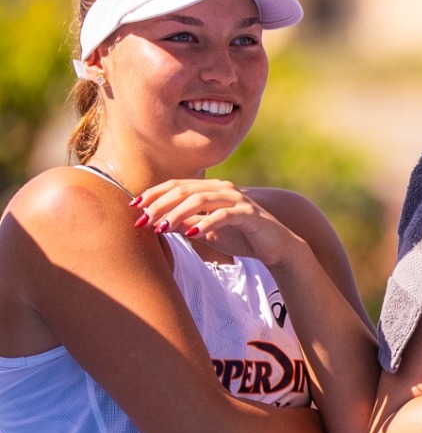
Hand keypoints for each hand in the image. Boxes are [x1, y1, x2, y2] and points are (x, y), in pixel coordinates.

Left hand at [133, 179, 300, 266]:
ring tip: (162, 227)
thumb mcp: (205, 231)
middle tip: (144, 220)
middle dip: (160, 204)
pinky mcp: (248, 213)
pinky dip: (205, 223)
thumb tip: (155, 223)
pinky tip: (191, 233)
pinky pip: (223, 215)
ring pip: (200, 198)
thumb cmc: (239, 237)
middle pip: (184, 189)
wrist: (274, 246)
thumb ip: (184, 223)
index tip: (134, 208)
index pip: (177, 185)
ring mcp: (236, 199)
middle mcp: (223, 188)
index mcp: (211, 189)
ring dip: (177, 213)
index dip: (154, 194)